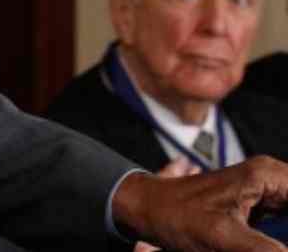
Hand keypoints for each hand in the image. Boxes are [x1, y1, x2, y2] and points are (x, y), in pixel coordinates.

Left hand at [112, 158, 287, 251]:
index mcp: (268, 176)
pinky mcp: (261, 206)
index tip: (286, 242)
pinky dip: (286, 229)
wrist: (146, 208)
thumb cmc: (176, 216)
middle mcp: (272, 177)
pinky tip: (276, 244)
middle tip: (278, 245)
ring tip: (259, 244)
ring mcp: (267, 190)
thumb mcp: (223, 238)